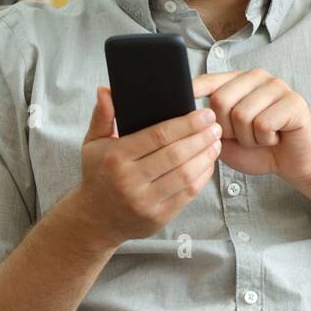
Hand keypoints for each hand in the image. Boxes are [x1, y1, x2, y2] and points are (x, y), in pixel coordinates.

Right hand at [69, 86, 221, 250]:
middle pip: (176, 154)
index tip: (205, 113)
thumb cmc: (98, 175)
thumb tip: (105, 90)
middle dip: (201, 137)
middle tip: (216, 126)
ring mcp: (145, 202)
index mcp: (116, 158)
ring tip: (216, 142)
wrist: (94, 220)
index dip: (186, 124)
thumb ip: (103, 115)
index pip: (158, 136)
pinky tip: (208, 163)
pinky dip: (203, 176)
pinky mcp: (158, 217)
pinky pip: (187, 194)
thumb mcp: (93, 143)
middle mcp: (130, 181)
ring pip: (185, 175)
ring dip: (206, 156)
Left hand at [191, 69, 310, 186]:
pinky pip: (264, 124)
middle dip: (227, 130)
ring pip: (242, 115)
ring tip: (261, 138)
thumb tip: (185, 116)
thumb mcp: (224, 138)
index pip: (210, 80)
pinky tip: (275, 138)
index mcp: (239, 81)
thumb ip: (208, 124)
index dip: (194, 89)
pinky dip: (265, 140)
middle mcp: (258, 77)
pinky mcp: (294, 102)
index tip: (182, 95)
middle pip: (221, 100)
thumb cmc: (259, 149)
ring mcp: (278, 87)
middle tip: (245, 137)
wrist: (293, 163)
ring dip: (249, 138)